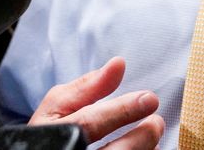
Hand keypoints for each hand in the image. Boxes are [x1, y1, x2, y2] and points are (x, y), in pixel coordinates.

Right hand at [29, 57, 162, 148]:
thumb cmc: (46, 135)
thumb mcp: (56, 109)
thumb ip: (87, 87)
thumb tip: (118, 64)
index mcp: (51, 135)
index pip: (89, 123)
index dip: (122, 110)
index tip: (149, 99)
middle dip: (141, 138)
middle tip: (157, 123)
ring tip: (152, 139)